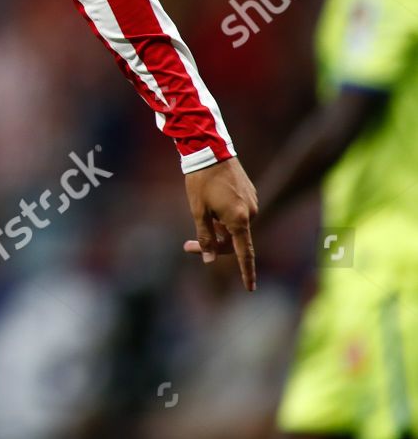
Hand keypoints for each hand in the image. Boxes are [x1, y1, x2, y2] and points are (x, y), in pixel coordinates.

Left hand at [181, 156, 257, 290]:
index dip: (246, 272)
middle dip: (213, 245)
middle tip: (187, 246)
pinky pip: (238, 213)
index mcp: (239, 219)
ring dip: (218, 229)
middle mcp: (250, 212)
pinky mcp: (250, 193)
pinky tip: (210, 203)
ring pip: (235, 226)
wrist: (210, 150)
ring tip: (200, 212)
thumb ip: (206, 237)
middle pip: (234, 240)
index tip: (250, 288)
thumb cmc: (201, 181)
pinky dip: (224, 217)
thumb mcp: (198, 211)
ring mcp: (252, 202)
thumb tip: (210, 259)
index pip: (244, 252)